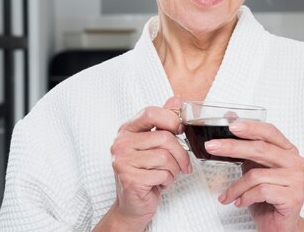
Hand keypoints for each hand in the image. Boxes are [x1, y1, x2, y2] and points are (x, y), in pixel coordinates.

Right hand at [100, 97, 190, 230]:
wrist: (132, 204)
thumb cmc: (145, 172)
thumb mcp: (154, 144)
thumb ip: (163, 120)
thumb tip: (175, 99)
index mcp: (127, 130)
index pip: (150, 113)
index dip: (171, 119)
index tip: (179, 130)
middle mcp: (121, 143)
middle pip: (165, 138)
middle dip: (180, 154)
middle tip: (182, 164)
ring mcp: (123, 161)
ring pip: (166, 157)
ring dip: (174, 170)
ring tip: (166, 174)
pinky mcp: (129, 178)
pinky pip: (162, 174)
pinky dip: (168, 181)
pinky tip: (159, 183)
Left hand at [207, 120, 303, 231]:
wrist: (278, 227)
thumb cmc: (266, 197)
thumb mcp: (253, 167)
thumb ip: (246, 145)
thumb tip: (231, 118)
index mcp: (288, 151)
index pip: (270, 132)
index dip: (251, 127)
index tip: (231, 124)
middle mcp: (296, 162)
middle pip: (261, 149)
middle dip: (232, 147)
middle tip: (212, 147)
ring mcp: (297, 180)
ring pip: (256, 174)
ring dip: (236, 187)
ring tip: (228, 195)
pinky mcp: (293, 197)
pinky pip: (261, 191)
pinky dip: (245, 198)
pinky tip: (240, 203)